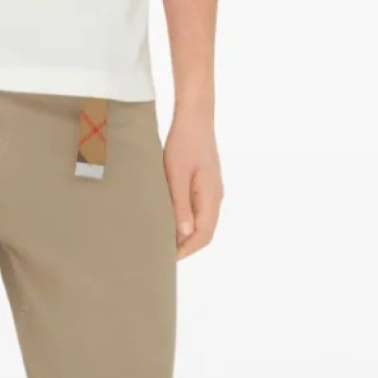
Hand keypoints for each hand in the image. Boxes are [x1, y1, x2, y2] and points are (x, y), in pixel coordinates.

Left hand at [164, 107, 223, 258]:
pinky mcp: (205, 184)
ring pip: (202, 222)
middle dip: (186, 246)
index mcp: (210, 197)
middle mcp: (215, 196)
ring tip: (163, 240)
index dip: (186, 250)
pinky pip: (199, 210)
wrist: (194, 118)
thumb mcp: (177, 175)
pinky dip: (186, 221)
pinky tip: (169, 220)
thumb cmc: (184, 143)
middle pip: (204, 232)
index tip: (167, 258)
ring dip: (185, 234)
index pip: (203, 234)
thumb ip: (181, 205)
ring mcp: (211, 191)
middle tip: (162, 254)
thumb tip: (184, 234)